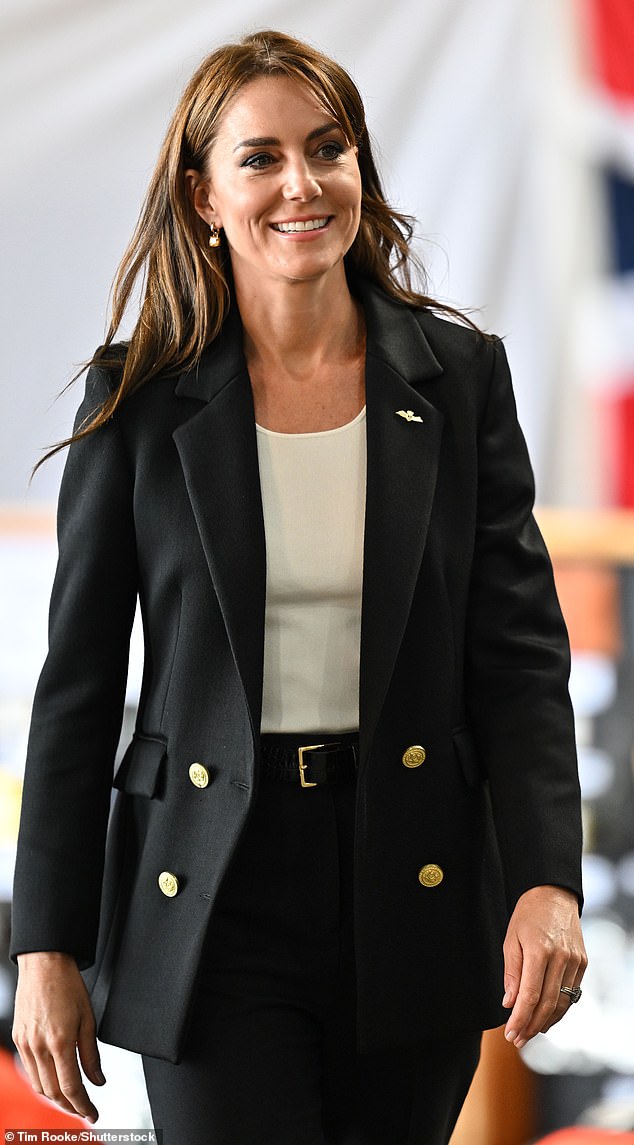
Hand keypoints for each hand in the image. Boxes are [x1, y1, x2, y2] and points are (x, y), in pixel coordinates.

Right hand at [12, 951, 104, 1122]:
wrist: (44, 964)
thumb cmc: (68, 986)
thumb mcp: (88, 1019)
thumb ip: (92, 1054)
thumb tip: (98, 1080)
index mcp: (60, 1041)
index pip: (71, 1087)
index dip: (83, 1105)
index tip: (93, 1113)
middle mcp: (39, 1046)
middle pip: (53, 1092)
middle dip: (70, 1107)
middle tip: (85, 1110)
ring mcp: (25, 1043)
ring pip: (39, 1085)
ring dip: (55, 1098)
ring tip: (71, 1100)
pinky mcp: (18, 1038)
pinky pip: (29, 1070)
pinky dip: (42, 1081)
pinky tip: (54, 1080)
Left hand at [502, 884, 586, 1048]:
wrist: (554, 895)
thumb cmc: (528, 915)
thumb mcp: (511, 939)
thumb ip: (511, 973)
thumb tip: (509, 1003)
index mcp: (540, 951)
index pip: (530, 996)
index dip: (520, 1018)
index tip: (510, 1034)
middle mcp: (561, 958)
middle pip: (548, 1004)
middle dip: (531, 1026)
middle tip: (518, 1040)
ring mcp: (575, 961)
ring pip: (563, 1003)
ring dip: (546, 1022)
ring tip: (530, 1033)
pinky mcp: (583, 963)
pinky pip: (572, 993)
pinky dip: (559, 1009)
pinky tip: (546, 1017)